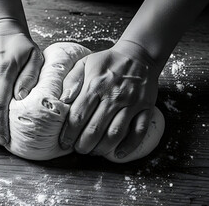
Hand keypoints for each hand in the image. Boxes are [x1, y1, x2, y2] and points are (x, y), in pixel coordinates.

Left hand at [59, 40, 160, 158]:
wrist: (139, 54)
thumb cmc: (108, 61)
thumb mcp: (85, 63)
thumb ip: (71, 81)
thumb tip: (62, 101)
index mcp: (95, 85)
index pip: (78, 115)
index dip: (69, 133)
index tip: (64, 142)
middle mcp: (114, 95)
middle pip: (95, 128)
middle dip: (84, 145)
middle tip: (79, 150)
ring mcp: (132, 103)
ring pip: (115, 133)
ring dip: (102, 148)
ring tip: (94, 152)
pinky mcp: (146, 107)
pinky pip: (138, 131)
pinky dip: (129, 146)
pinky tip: (118, 154)